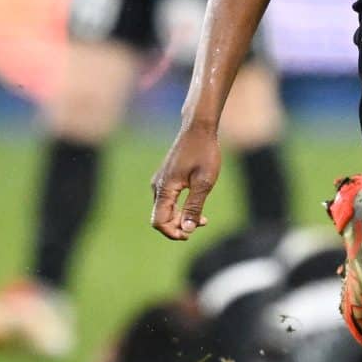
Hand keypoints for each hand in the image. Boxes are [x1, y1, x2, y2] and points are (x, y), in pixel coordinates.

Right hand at [150, 119, 222, 239]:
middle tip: (202, 224)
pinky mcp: (166, 178)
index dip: (173, 233)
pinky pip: (168, 200)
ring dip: (180, 218)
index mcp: (165, 188)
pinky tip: (196, 206)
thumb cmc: (204, 153)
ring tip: (203, 218)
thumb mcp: (204, 182)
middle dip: (179, 226)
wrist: (198, 128)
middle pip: (161, 217)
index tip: (191, 233)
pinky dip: (180, 207)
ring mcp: (160, 181)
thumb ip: (194, 207)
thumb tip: (186, 230)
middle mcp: (158, 186)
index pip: (159, 221)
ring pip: (164, 209)